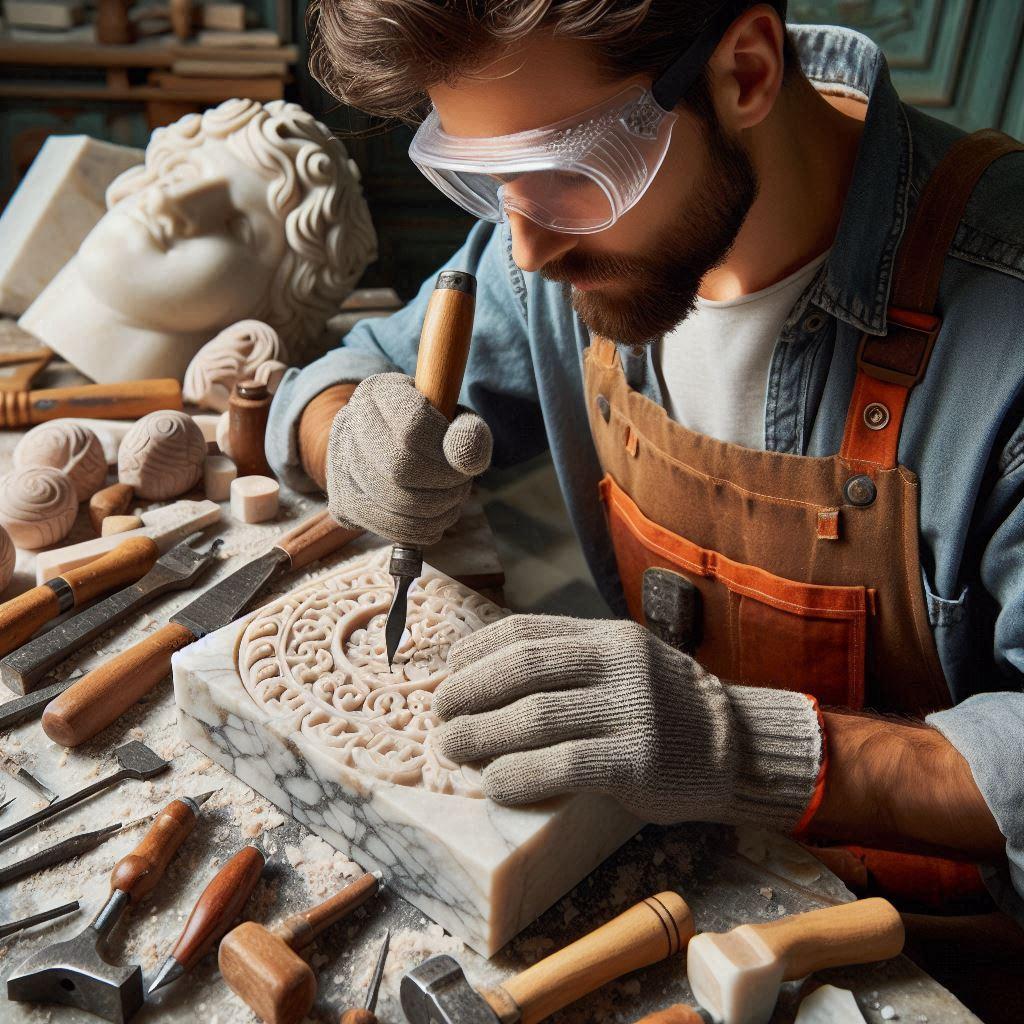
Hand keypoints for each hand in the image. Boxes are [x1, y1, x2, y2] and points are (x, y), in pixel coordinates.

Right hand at [326, 372, 491, 546]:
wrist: (381, 449)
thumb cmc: (427, 429)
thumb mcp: (452, 417)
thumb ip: (468, 430)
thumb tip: (468, 458)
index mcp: (376, 394)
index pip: (412, 427)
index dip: (445, 450)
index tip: (460, 455)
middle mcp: (348, 426)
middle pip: (401, 467)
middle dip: (445, 482)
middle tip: (461, 482)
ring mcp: (340, 467)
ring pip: (397, 503)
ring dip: (440, 507)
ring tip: (451, 496)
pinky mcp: (344, 504)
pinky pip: (393, 528)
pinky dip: (426, 527)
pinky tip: (436, 514)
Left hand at [434, 614, 822, 829]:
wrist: (736, 746)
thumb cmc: (666, 708)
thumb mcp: (625, 665)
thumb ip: (571, 663)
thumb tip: (486, 676)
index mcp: (608, 637)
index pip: (525, 630)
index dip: (476, 651)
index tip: (448, 672)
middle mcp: (620, 664)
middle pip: (523, 668)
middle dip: (469, 692)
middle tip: (441, 716)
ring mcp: (634, 711)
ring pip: (536, 715)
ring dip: (481, 734)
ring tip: (453, 748)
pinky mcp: (640, 760)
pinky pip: (565, 764)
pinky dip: (520, 774)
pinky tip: (495, 782)